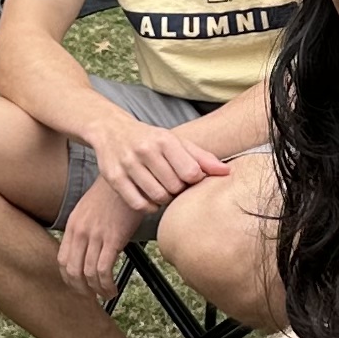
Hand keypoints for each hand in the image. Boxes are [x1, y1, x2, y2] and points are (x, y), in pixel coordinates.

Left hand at [55, 173, 148, 297]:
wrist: (129, 177)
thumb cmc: (115, 193)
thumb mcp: (91, 209)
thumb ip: (86, 228)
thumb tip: (89, 248)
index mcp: (73, 225)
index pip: (63, 260)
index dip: (69, 279)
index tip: (79, 287)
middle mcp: (79, 232)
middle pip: (72, 271)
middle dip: (81, 289)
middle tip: (92, 296)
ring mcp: (94, 235)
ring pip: (88, 274)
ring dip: (97, 290)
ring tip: (107, 294)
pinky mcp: (112, 238)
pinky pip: (103, 270)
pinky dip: (106, 284)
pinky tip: (114, 288)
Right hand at [97, 117, 232, 216]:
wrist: (111, 130)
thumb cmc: (150, 139)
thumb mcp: (177, 142)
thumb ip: (202, 158)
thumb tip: (227, 172)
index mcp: (165, 140)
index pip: (191, 172)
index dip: (194, 181)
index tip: (189, 179)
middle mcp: (145, 150)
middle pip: (174, 186)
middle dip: (178, 190)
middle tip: (175, 185)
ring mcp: (128, 164)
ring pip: (157, 196)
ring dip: (164, 199)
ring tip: (163, 191)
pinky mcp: (114, 178)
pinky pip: (139, 204)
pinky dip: (149, 206)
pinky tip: (151, 199)